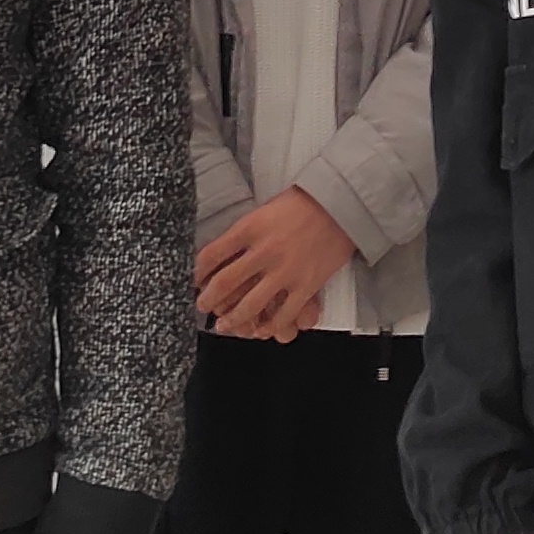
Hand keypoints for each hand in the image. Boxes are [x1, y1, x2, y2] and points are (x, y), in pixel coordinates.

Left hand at [195, 189, 356, 341]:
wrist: (341, 205)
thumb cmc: (301, 203)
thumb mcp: (264, 210)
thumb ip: (245, 232)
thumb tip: (223, 253)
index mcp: (250, 228)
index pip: (211, 254)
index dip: (197, 272)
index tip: (192, 281)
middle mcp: (263, 251)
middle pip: (225, 283)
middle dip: (208, 299)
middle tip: (202, 307)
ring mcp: (285, 271)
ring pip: (251, 305)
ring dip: (233, 319)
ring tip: (225, 326)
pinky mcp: (306, 285)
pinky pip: (283, 314)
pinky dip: (269, 326)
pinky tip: (261, 329)